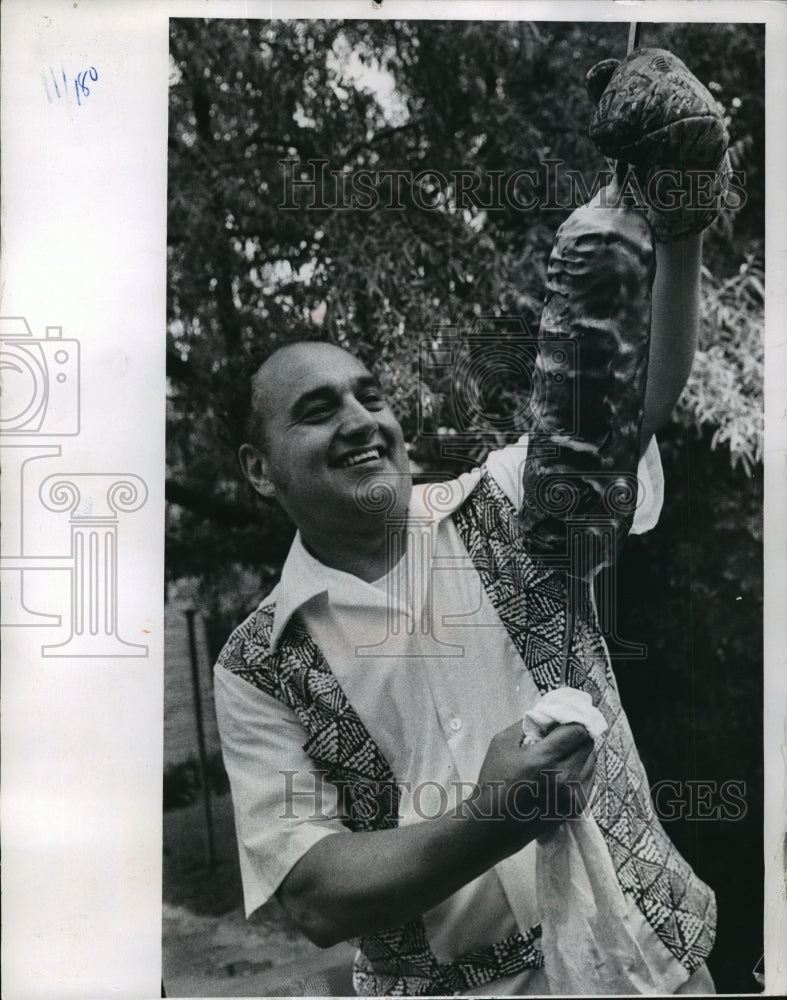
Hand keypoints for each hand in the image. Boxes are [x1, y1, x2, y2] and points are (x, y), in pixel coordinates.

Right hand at [475, 720, 594, 844]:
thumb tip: (548, 714)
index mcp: (544, 759)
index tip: (566, 716)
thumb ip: (527, 724)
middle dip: (576, 734)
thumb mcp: (501, 743)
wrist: (492, 826)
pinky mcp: (576, 807)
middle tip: (563, 733)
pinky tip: (562, 769)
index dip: (574, 719)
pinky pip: (589, 778)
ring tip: (561, 752)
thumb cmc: (493, 782)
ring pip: (592, 761)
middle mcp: (564, 778)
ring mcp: (573, 795)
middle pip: (588, 744)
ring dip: (580, 751)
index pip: (577, 730)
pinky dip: (580, 769)